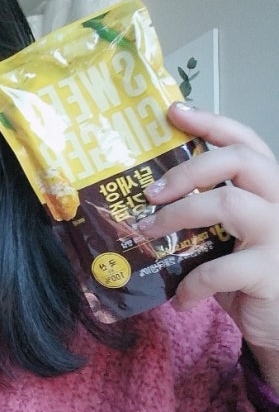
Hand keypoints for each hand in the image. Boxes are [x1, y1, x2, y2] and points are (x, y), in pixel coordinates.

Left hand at [138, 104, 278, 388]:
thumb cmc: (249, 275)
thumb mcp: (227, 239)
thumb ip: (204, 215)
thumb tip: (145, 202)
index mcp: (268, 187)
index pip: (245, 140)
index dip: (211, 122)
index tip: (174, 111)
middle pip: (238, 160)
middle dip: (187, 169)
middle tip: (150, 192)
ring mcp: (277, 235)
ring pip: (227, 204)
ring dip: (178, 217)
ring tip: (148, 234)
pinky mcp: (268, 272)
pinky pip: (219, 269)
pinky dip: (192, 284)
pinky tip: (180, 299)